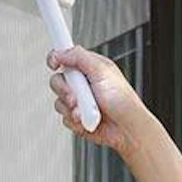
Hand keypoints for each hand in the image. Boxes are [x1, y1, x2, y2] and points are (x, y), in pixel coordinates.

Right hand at [46, 45, 150, 159]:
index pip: (66, 57)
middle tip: (75, 96)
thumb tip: (60, 52)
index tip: (54, 63)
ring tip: (87, 111)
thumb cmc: (123, 100)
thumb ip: (79, 57)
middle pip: (57, 80)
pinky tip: (87, 120)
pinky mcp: (77, 117)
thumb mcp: (102, 71)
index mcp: (89, 68)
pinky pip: (64, 118)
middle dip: (64, 90)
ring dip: (71, 108)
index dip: (56, 58)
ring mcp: (79, 101)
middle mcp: (82, 83)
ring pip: (59, 101)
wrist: (127, 128)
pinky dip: (74, 121)